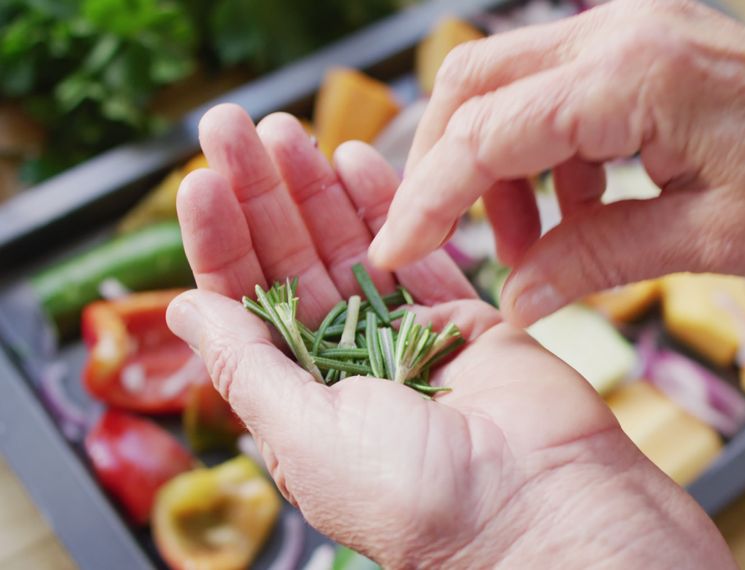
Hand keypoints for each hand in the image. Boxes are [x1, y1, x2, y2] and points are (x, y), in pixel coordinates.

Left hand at [167, 104, 733, 567]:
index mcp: (298, 403)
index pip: (244, 307)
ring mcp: (408, 338)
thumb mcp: (306, 437)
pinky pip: (417, 251)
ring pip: (349, 249)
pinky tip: (355, 160)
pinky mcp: (464, 317)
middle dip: (261, 197)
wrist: (538, 501)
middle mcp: (348, 367)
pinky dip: (387, 206)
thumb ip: (249, 368)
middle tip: (234, 129)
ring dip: (314, 190)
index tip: (200, 182)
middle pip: (291, 265)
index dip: (220, 243)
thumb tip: (187, 309)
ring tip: (283, 133)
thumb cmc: (418, 495)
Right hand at [368, 0, 744, 321]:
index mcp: (637, 74)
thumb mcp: (709, 243)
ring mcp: (643, 31)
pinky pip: (569, 89)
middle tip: (455, 248)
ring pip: (517, 83)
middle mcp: (627, 31)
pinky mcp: (660, 49)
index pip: (487, 132)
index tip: (395, 252)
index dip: (428, 199)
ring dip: (501, 164)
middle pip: (479, 85)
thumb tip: (513, 296)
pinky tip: (583, 211)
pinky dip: (551, 152)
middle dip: (447, 168)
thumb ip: (596, 260)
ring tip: (534, 247)